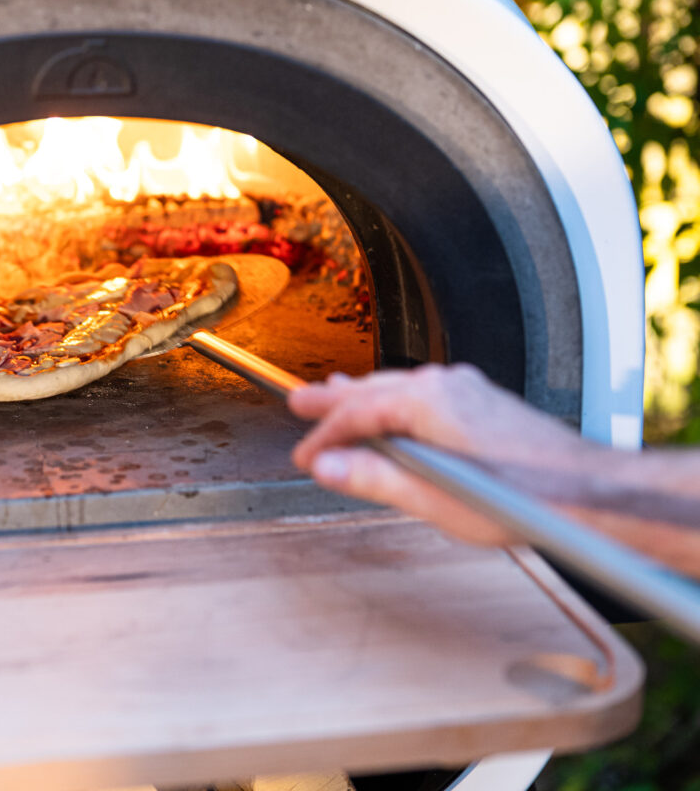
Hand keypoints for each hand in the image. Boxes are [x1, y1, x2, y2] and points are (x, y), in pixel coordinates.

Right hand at [288, 364, 592, 544]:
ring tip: (333, 393)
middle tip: (298, 401)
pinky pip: (421, 389)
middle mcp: (444, 384)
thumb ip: (377, 480)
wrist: (585, 490)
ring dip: (362, 394)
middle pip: (373, 389)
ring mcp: (464, 387)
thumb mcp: (436, 499)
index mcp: (427, 403)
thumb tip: (329, 467)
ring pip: (397, 385)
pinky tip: (391, 405)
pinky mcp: (480, 398)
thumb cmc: (522, 496)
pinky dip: (393, 397)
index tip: (305, 457)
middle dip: (333, 400)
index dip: (325, 437)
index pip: (357, 416)